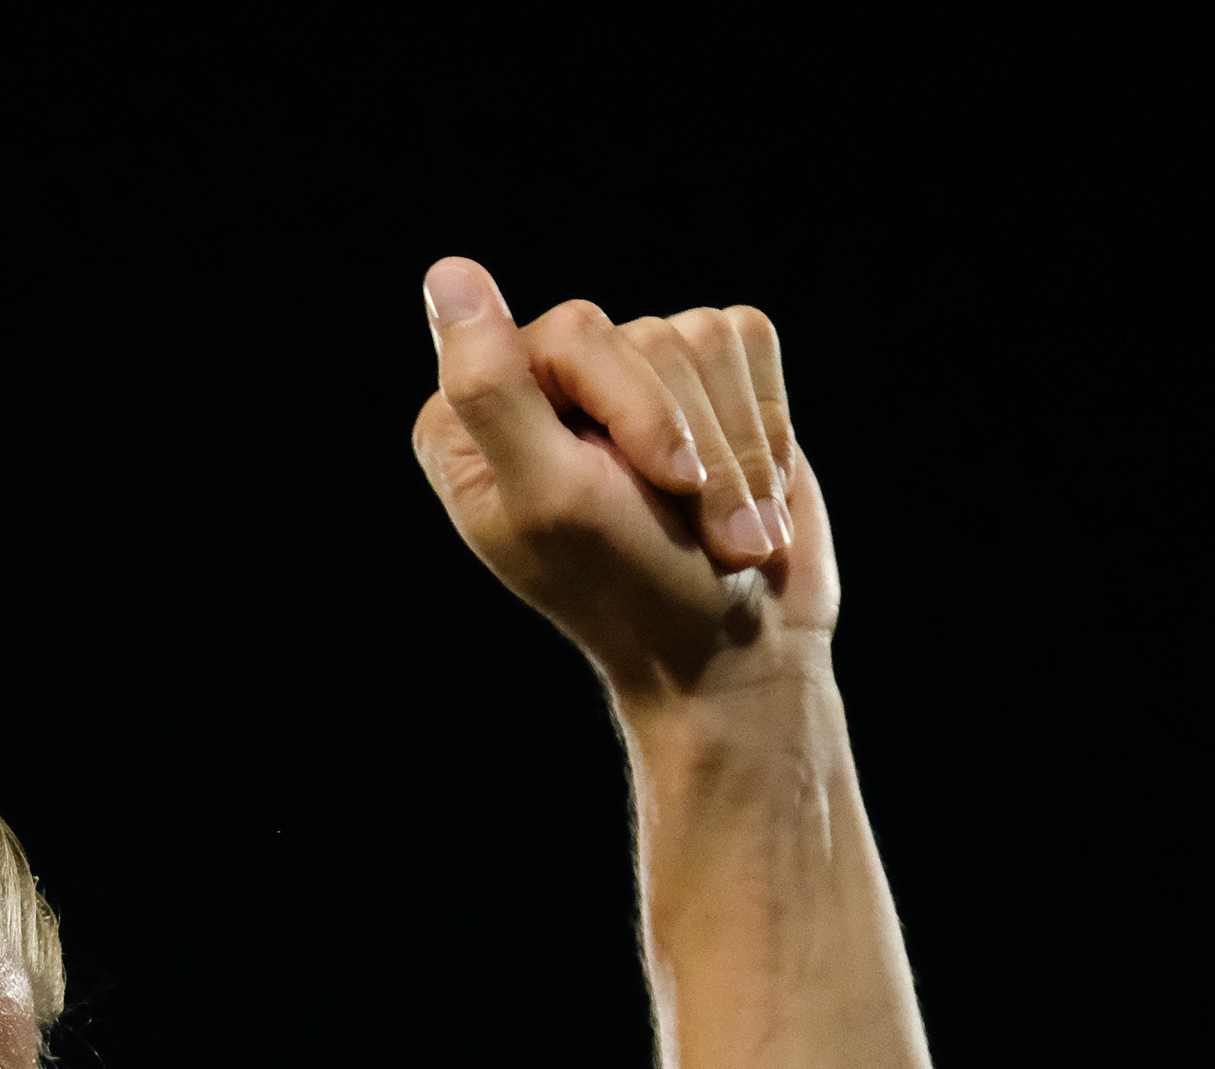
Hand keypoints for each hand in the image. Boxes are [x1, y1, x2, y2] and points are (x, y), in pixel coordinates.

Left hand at [412, 258, 836, 703]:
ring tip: (729, 530)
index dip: (636, 405)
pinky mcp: (705, 384)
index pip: (571, 333)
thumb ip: (489, 389)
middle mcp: (545, 386)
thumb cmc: (635, 589)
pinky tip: (750, 492)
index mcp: (479, 417)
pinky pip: (749, 341)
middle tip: (703, 528)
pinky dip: (765, 425)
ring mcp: (627, 382)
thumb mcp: (550, 498)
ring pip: (705, 338)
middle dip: (693, 440)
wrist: (738, 650)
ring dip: (738, 451)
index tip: (667, 481)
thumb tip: (449, 273)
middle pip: (647, 333)